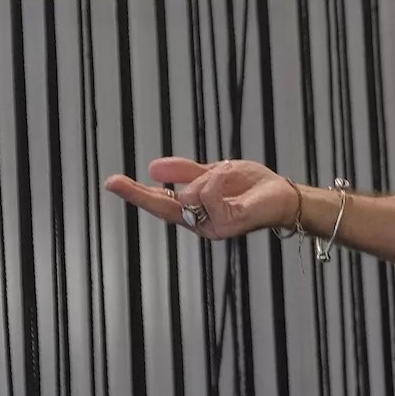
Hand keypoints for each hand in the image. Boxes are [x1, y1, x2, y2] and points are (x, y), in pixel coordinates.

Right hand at [102, 157, 298, 240]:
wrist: (283, 196)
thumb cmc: (251, 187)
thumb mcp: (212, 173)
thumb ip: (185, 172)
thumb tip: (152, 169)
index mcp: (193, 212)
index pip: (159, 201)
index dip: (135, 192)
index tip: (111, 182)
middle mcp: (199, 223)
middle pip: (161, 207)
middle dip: (138, 193)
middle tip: (113, 182)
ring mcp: (213, 226)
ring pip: (190, 195)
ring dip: (207, 177)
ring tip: (228, 174)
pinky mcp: (229, 222)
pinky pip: (210, 193)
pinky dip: (217, 178)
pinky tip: (229, 175)